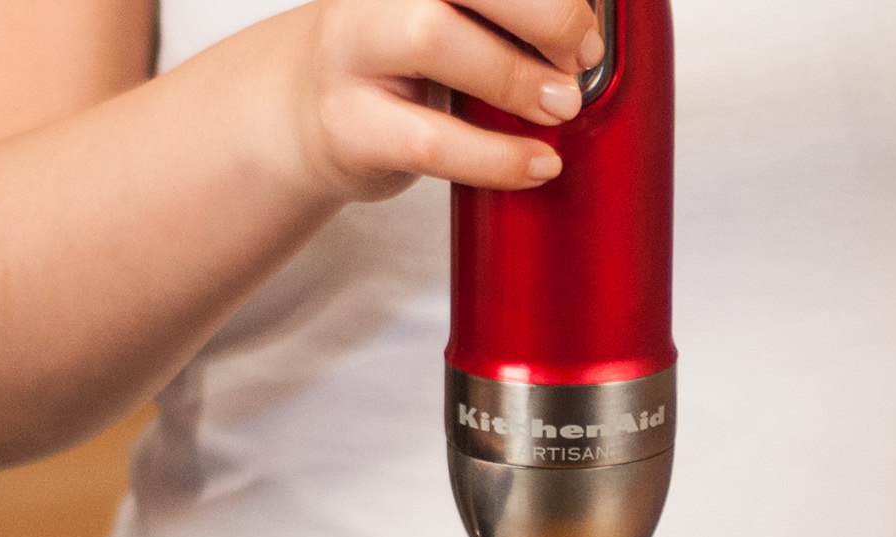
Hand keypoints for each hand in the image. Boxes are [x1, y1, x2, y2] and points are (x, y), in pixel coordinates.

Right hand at [273, 0, 602, 200]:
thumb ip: (503, 15)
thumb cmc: (396, 62)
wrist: (304, 113)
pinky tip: (537, 163)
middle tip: (580, 57)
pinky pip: (431, 140)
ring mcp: (352, 52)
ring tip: (563, 106)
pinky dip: (497, 157)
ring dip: (516, 76)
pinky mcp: (350, 126)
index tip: (591, 22)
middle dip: (545, 14)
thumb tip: (590, 35)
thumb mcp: (448, 16)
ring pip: (434, 39)